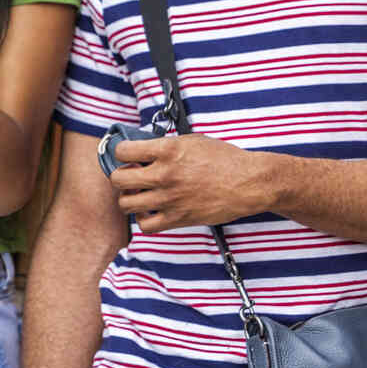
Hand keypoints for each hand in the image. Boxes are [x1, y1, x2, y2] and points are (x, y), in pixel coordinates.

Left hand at [108, 133, 276, 232]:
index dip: (121, 152)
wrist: (248, 183)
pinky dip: (143, 219)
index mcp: (167, 150)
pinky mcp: (178, 218)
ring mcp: (169, 199)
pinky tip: (151, 211)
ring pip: (126, 203)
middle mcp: (164, 175)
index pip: (122, 151)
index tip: (127, 155)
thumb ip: (165, 145)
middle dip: (121, 176)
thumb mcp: (192, 141)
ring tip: (140, 194)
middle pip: (118, 179)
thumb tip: (143, 149)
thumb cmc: (225, 159)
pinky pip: (145, 226)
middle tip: (131, 176)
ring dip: (129, 198)